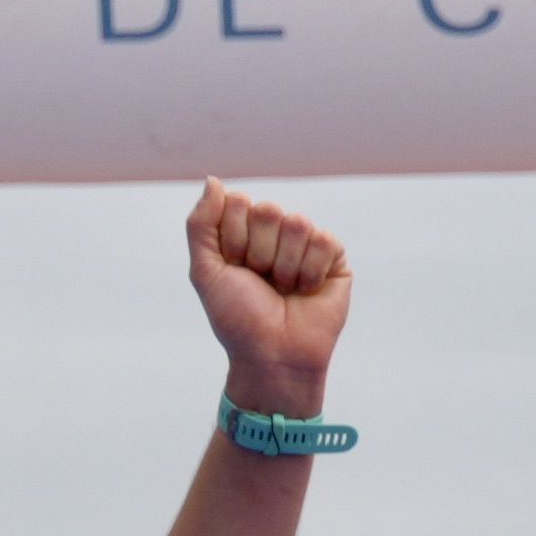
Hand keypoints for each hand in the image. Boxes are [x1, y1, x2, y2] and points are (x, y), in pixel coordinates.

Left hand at [187, 181, 353, 417]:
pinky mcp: (334, 257)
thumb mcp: (205, 272)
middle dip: (259, 252)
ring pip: (298, 224)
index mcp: (244, 232)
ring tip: (284, 289)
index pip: (239, 202)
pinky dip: (310, 273)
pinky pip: (323, 241)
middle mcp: (274, 233)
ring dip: (285, 266)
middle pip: (268, 209)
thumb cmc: (238, 318)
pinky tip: (306, 291)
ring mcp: (305, 243)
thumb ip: (201, 224)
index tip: (234, 269)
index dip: (234, 239)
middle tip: (260, 280)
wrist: (272, 355)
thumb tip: (213, 180)